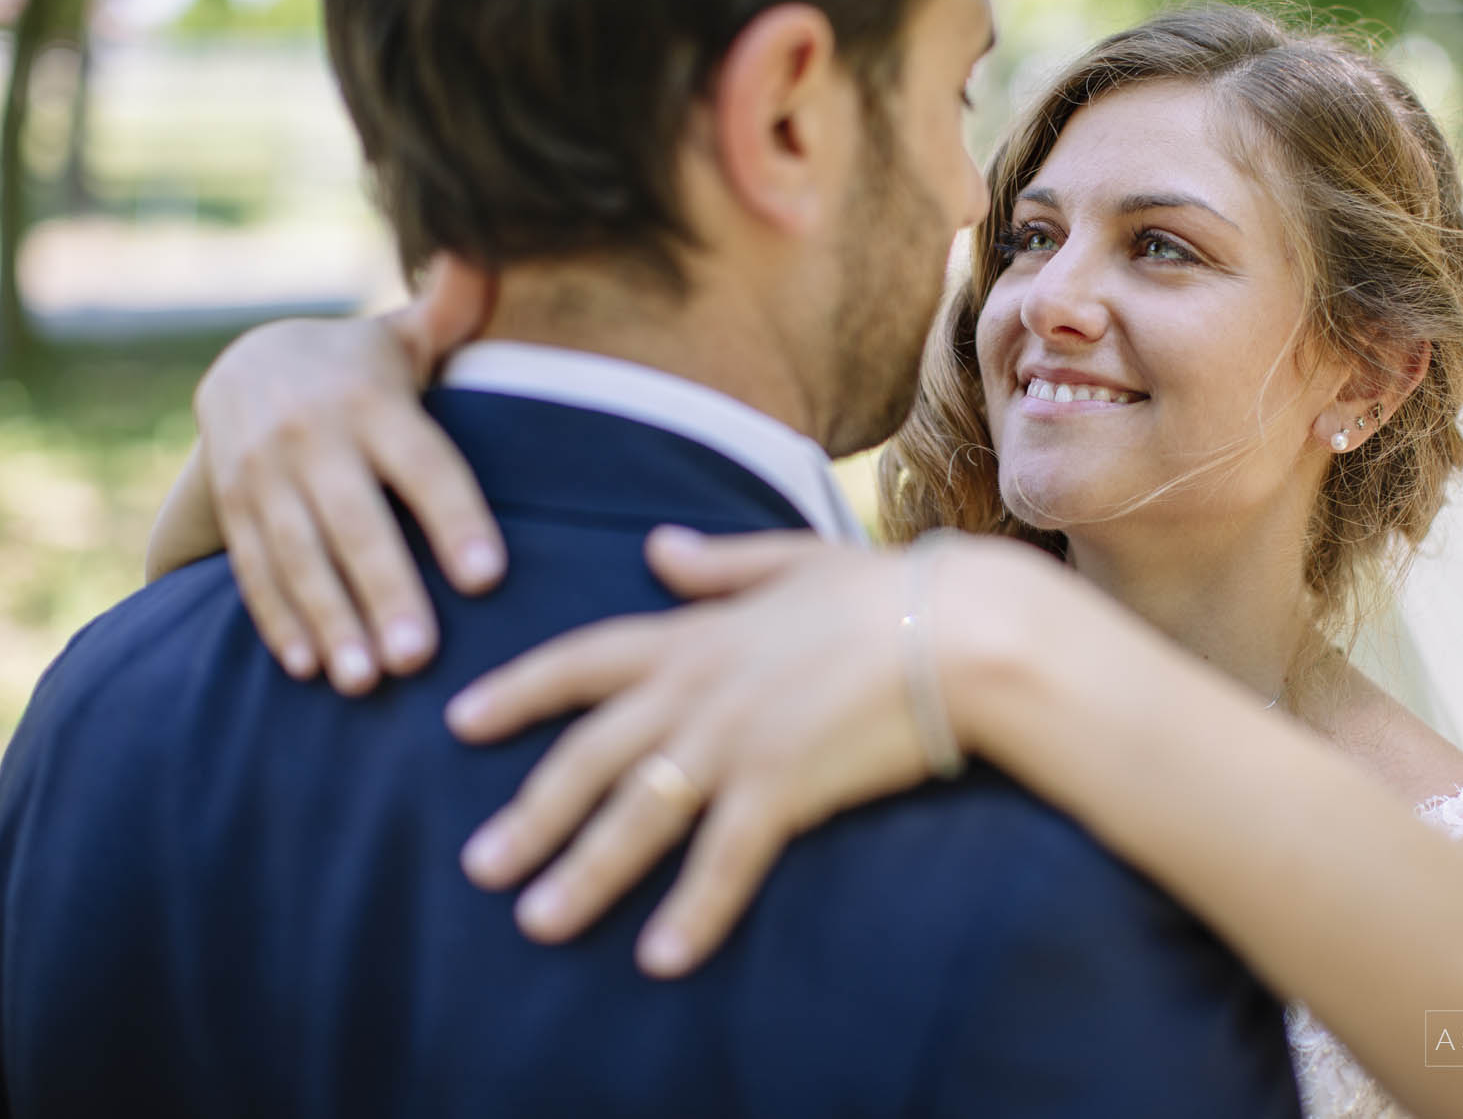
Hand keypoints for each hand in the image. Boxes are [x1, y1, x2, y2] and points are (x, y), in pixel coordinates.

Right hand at [195, 255, 501, 691]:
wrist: (250, 362)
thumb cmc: (369, 366)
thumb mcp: (409, 334)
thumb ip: (453, 308)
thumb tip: (484, 253)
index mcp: (373, 402)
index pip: (423, 464)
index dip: (455, 518)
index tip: (489, 577)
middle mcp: (313, 439)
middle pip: (355, 522)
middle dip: (385, 588)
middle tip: (418, 657)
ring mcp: (264, 477)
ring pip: (299, 555)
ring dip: (330, 619)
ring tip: (362, 680)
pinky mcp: (234, 508)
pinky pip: (254, 568)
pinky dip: (278, 619)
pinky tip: (306, 667)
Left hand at [445, 528, 1005, 976]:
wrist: (958, 627)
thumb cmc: (886, 591)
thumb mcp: (791, 560)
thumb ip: (718, 564)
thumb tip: (659, 547)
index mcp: (694, 634)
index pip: (581, 661)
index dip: (518, 692)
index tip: (460, 721)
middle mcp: (696, 690)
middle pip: (589, 758)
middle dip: (530, 813)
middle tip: (477, 867)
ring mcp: (734, 740)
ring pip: (637, 816)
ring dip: (584, 873)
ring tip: (538, 922)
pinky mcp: (782, 787)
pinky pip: (723, 861)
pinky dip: (691, 912)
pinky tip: (660, 959)